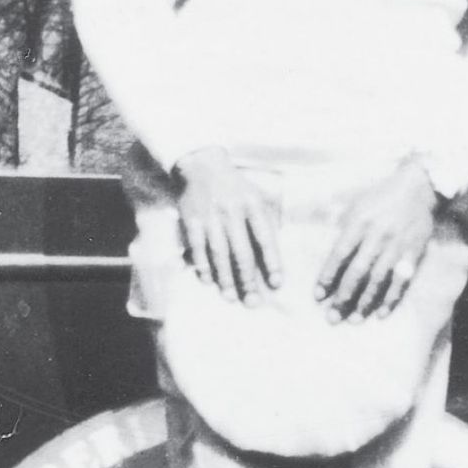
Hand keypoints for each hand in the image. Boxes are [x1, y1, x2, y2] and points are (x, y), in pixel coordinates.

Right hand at [175, 149, 281, 303]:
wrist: (201, 165)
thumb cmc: (235, 188)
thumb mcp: (257, 196)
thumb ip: (266, 223)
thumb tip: (273, 258)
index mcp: (252, 204)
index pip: (265, 237)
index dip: (272, 262)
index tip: (277, 284)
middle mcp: (231, 211)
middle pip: (241, 251)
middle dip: (247, 279)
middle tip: (252, 302)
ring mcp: (210, 216)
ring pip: (218, 253)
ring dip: (224, 278)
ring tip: (230, 297)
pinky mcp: (191, 221)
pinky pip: (197, 248)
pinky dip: (202, 266)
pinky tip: (208, 281)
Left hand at [316, 160, 437, 321]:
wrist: (418, 188)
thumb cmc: (380, 197)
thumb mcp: (356, 206)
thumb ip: (342, 229)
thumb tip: (328, 258)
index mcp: (359, 222)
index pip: (339, 255)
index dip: (327, 277)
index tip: (318, 296)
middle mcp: (377, 235)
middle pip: (358, 272)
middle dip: (343, 297)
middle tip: (332, 317)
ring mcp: (397, 245)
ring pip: (378, 279)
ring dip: (365, 302)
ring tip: (354, 319)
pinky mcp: (414, 252)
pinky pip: (402, 280)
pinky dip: (391, 298)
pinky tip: (381, 313)